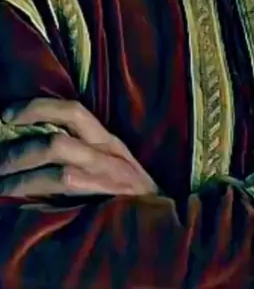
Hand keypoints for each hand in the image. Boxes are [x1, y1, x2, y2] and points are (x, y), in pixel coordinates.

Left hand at [0, 98, 157, 197]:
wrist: (163, 220)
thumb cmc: (129, 191)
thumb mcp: (108, 161)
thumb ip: (80, 147)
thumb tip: (35, 137)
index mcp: (106, 139)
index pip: (72, 110)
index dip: (37, 108)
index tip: (7, 113)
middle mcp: (108, 154)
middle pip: (58, 141)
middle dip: (19, 151)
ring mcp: (109, 182)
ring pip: (60, 174)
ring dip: (22, 179)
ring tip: (2, 184)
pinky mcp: (108, 207)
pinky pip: (67, 202)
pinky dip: (38, 198)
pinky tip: (19, 199)